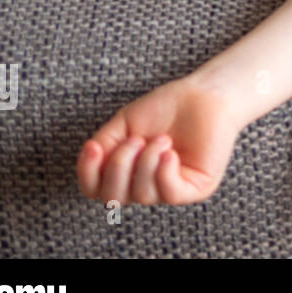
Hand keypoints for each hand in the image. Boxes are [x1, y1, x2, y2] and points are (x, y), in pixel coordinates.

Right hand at [77, 77, 240, 205]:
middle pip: (113, 198)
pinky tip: (170, 152)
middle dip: (119, 166)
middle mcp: (145, 185)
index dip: (88, 173)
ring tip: (163, 138)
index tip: (94, 147)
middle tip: (137, 139)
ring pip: (142, 195)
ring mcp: (170, 189)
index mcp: (126, 173)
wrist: (204, 94)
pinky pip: (170, 194)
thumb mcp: (124, 124)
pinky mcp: (196, 189)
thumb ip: (103, 145)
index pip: (95, 189)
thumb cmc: (166, 107)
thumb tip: (92, 161)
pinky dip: (164, 171)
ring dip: (147, 162)